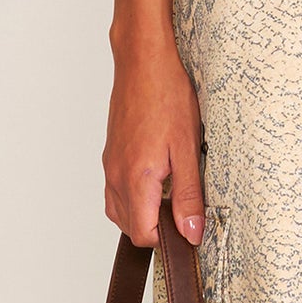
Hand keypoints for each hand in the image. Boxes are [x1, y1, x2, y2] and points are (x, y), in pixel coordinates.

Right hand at [105, 36, 204, 245]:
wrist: (143, 62)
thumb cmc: (167, 96)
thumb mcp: (188, 149)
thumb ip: (188, 196)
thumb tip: (191, 232)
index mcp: (136, 179)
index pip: (143, 235)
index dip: (167, 240)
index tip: (188, 229)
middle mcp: (116, 176)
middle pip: (130, 227)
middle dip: (156, 229)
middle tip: (184, 210)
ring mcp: (110, 165)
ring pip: (119, 211)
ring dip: (143, 215)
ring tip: (170, 197)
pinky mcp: (110, 155)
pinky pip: (115, 191)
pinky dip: (133, 198)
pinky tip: (155, 182)